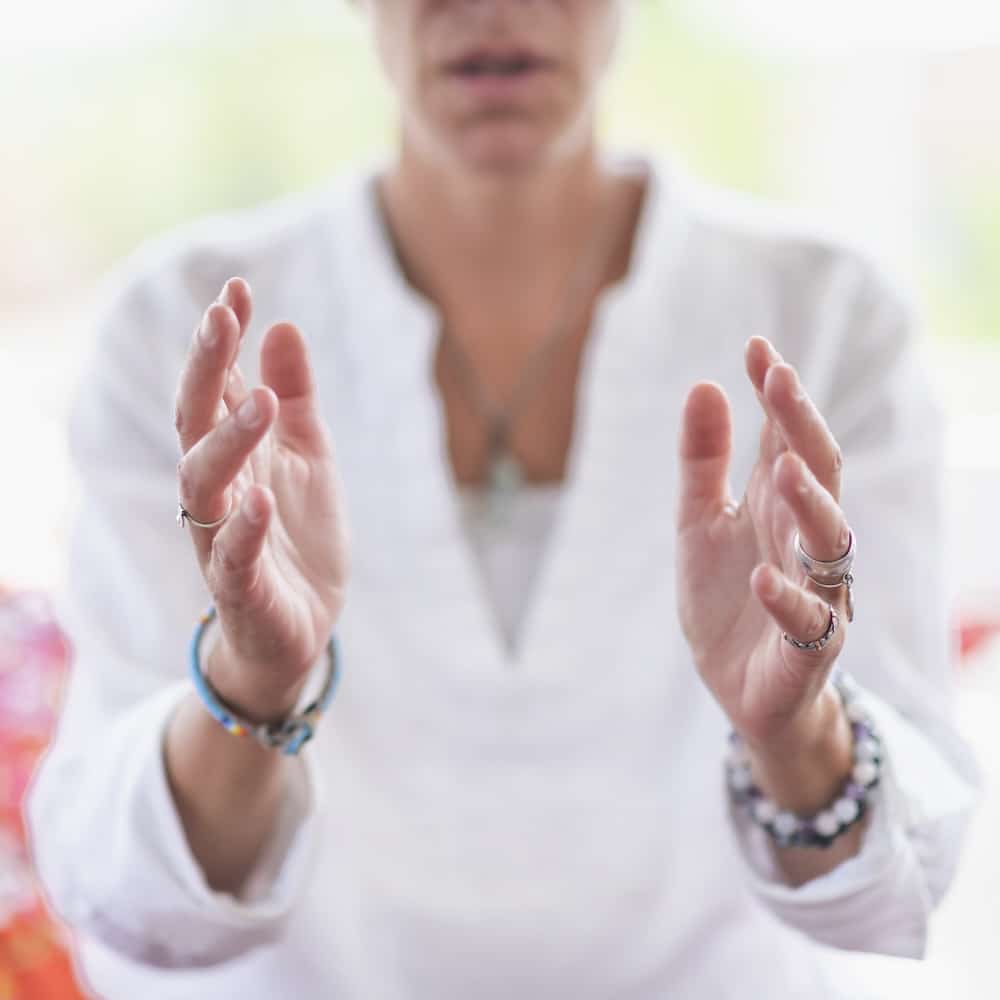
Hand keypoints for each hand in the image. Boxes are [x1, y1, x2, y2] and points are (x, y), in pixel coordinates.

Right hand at [174, 278, 349, 720]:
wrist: (301, 624)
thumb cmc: (297, 535)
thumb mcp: (308, 455)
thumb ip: (296, 396)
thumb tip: (284, 325)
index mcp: (234, 454)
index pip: (216, 386)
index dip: (222, 340)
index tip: (238, 288)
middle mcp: (217, 489)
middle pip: (195, 421)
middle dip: (205, 369)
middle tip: (221, 318)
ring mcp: (222, 538)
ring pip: (203, 483)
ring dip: (227, 440)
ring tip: (258, 401)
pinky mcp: (240, 587)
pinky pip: (231, 557)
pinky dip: (242, 529)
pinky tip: (259, 499)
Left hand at [676, 337, 852, 756]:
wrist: (738, 687)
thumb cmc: (726, 599)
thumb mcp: (699, 523)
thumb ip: (702, 462)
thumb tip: (705, 386)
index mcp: (778, 507)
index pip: (787, 438)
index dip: (776, 395)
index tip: (756, 346)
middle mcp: (804, 540)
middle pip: (816, 475)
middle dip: (800, 427)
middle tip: (778, 380)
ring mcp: (815, 591)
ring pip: (828, 542)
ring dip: (808, 505)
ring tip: (781, 468)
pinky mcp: (807, 647)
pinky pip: (806, 620)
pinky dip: (785, 599)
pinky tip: (760, 578)